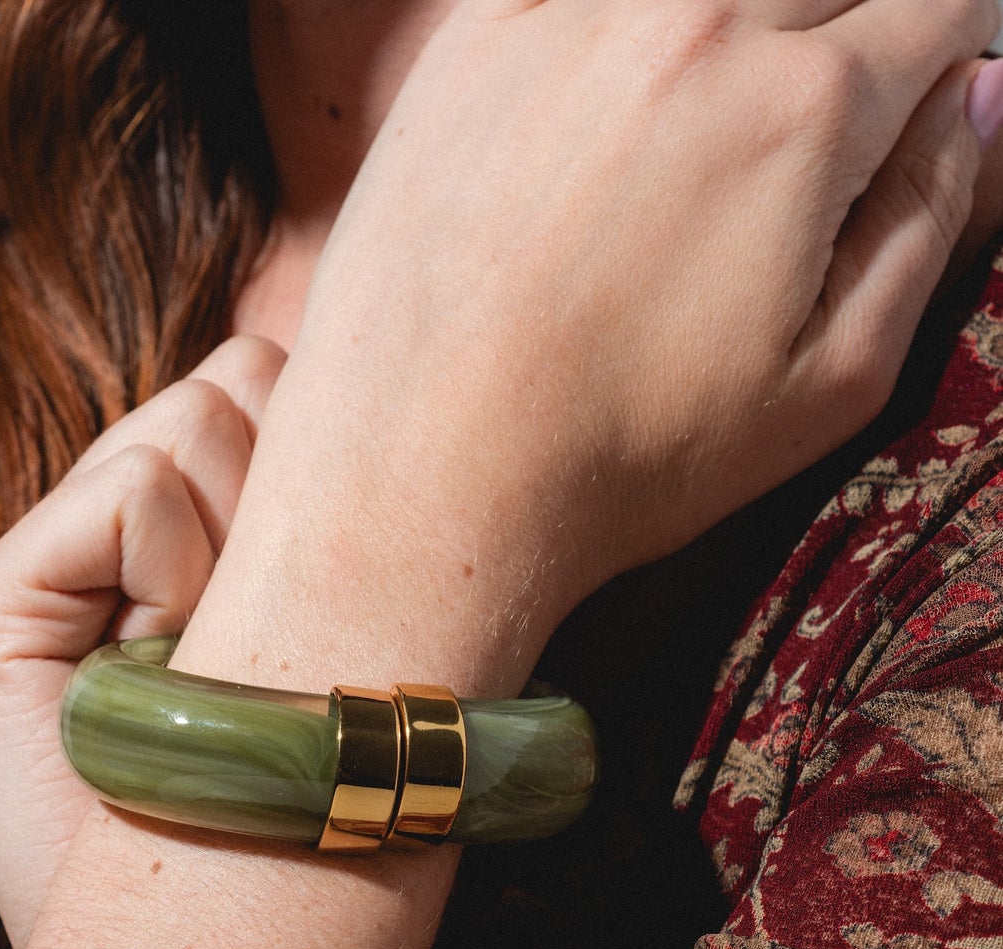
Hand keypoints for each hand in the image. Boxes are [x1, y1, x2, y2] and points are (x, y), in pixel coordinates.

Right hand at [0, 337, 284, 948]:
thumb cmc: (285, 810)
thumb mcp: (327, 639)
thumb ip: (316, 511)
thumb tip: (350, 386)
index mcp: (175, 524)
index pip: (264, 383)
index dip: (318, 474)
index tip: (312, 605)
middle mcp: (93, 523)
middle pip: (243, 380)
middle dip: (286, 498)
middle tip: (265, 643)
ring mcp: (34, 559)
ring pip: (198, 420)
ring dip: (242, 546)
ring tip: (216, 671)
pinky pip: (137, 496)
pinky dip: (177, 577)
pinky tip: (160, 674)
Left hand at [207, 0, 999, 695]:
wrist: (419, 482)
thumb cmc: (622, 461)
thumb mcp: (831, 385)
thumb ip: (931, 219)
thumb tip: (975, 99)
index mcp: (806, 107)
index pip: (942, 10)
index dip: (941, 64)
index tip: (898, 124)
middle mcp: (692, 25)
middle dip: (847, 38)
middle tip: (786, 153)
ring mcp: (567, 22)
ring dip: (734, 34)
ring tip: (689, 154)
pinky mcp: (467, 46)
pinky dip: (613, 33)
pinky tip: (608, 111)